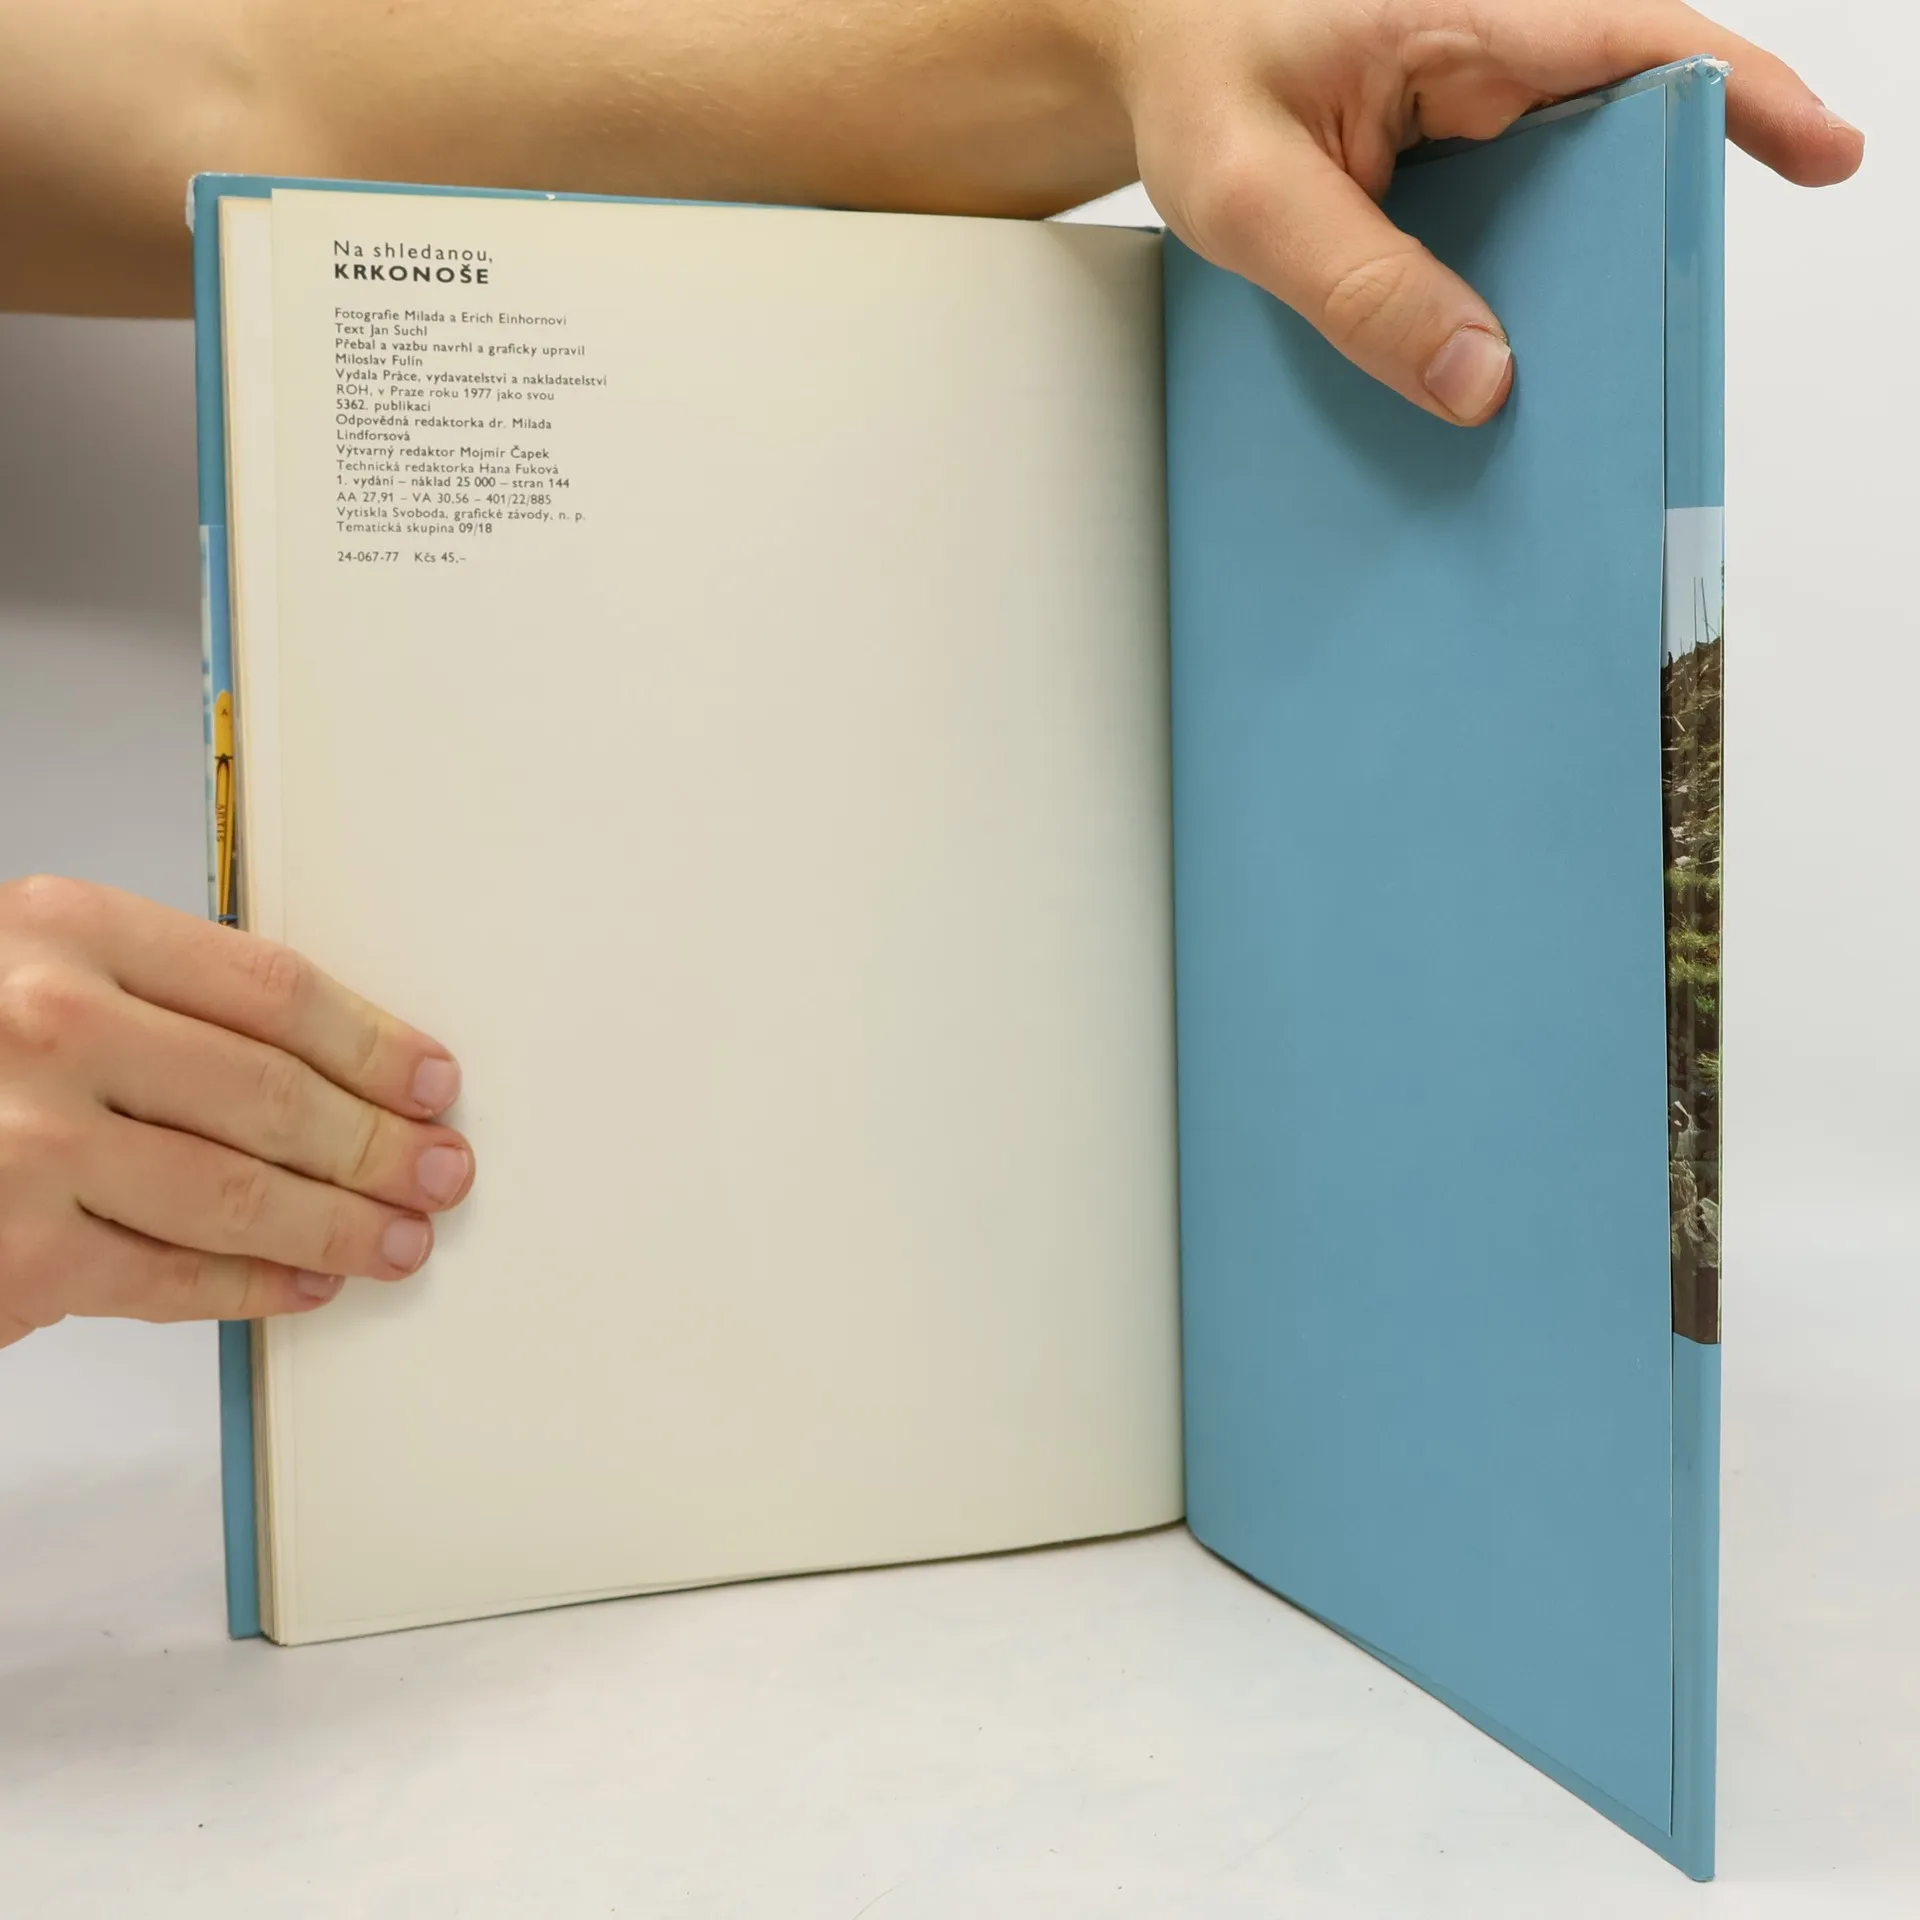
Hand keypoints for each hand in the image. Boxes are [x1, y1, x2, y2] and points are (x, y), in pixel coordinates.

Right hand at [0, 876, 473, 1349]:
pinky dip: (255, 1287)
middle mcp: (50, 1028)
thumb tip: (326, 1059)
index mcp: (68, 932)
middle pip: (275, 1096)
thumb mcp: (33, 967)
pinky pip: (170, 1277)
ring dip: (342, 1223)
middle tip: (442, 1170)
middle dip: (380, 1144)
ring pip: (240, 1194)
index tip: (433, 1080)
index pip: (276, 991)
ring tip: (401, 1237)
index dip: (375, 1043)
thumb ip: (157, 993)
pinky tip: (306, 1283)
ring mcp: (27, 1146)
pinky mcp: (15, 1257)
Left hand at [1099, 0, 1863, 423]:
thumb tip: (1482, 382)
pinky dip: (1518, 290)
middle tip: (1663, 345)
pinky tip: (1497, 365)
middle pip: (1621, 137)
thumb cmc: (1192, 82)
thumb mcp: (1243, 195)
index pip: (1637, 44)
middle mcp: (1488, 56)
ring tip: (1582, 384)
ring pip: (1570, 194)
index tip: (1824, 154)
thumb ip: (1354, 286)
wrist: (1145, 60)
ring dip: (1582, 279)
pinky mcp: (1449, 162)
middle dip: (1656, 233)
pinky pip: (1511, 225)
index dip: (1743, 99)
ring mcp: (1472, 112)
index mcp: (1461, 21)